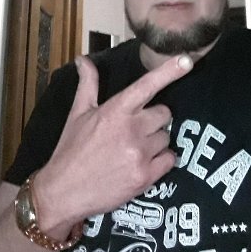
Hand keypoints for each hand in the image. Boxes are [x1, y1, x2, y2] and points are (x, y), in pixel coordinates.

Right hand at [34, 54, 192, 236]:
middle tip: (134, 130)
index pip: (147, 85)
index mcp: (116, 110)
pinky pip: (170, 159)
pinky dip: (160, 161)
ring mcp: (140, 153)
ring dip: (155, 142)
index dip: (169, 71)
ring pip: (166, 137)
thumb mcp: (78, 113)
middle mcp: (131, 129)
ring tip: (132, 150)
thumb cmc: (71, 149)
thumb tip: (83, 59)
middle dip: (153, 120)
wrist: (63, 192)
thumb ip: (88, 84)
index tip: (187, 60)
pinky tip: (141, 163)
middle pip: (164, 113)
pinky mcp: (146, 176)